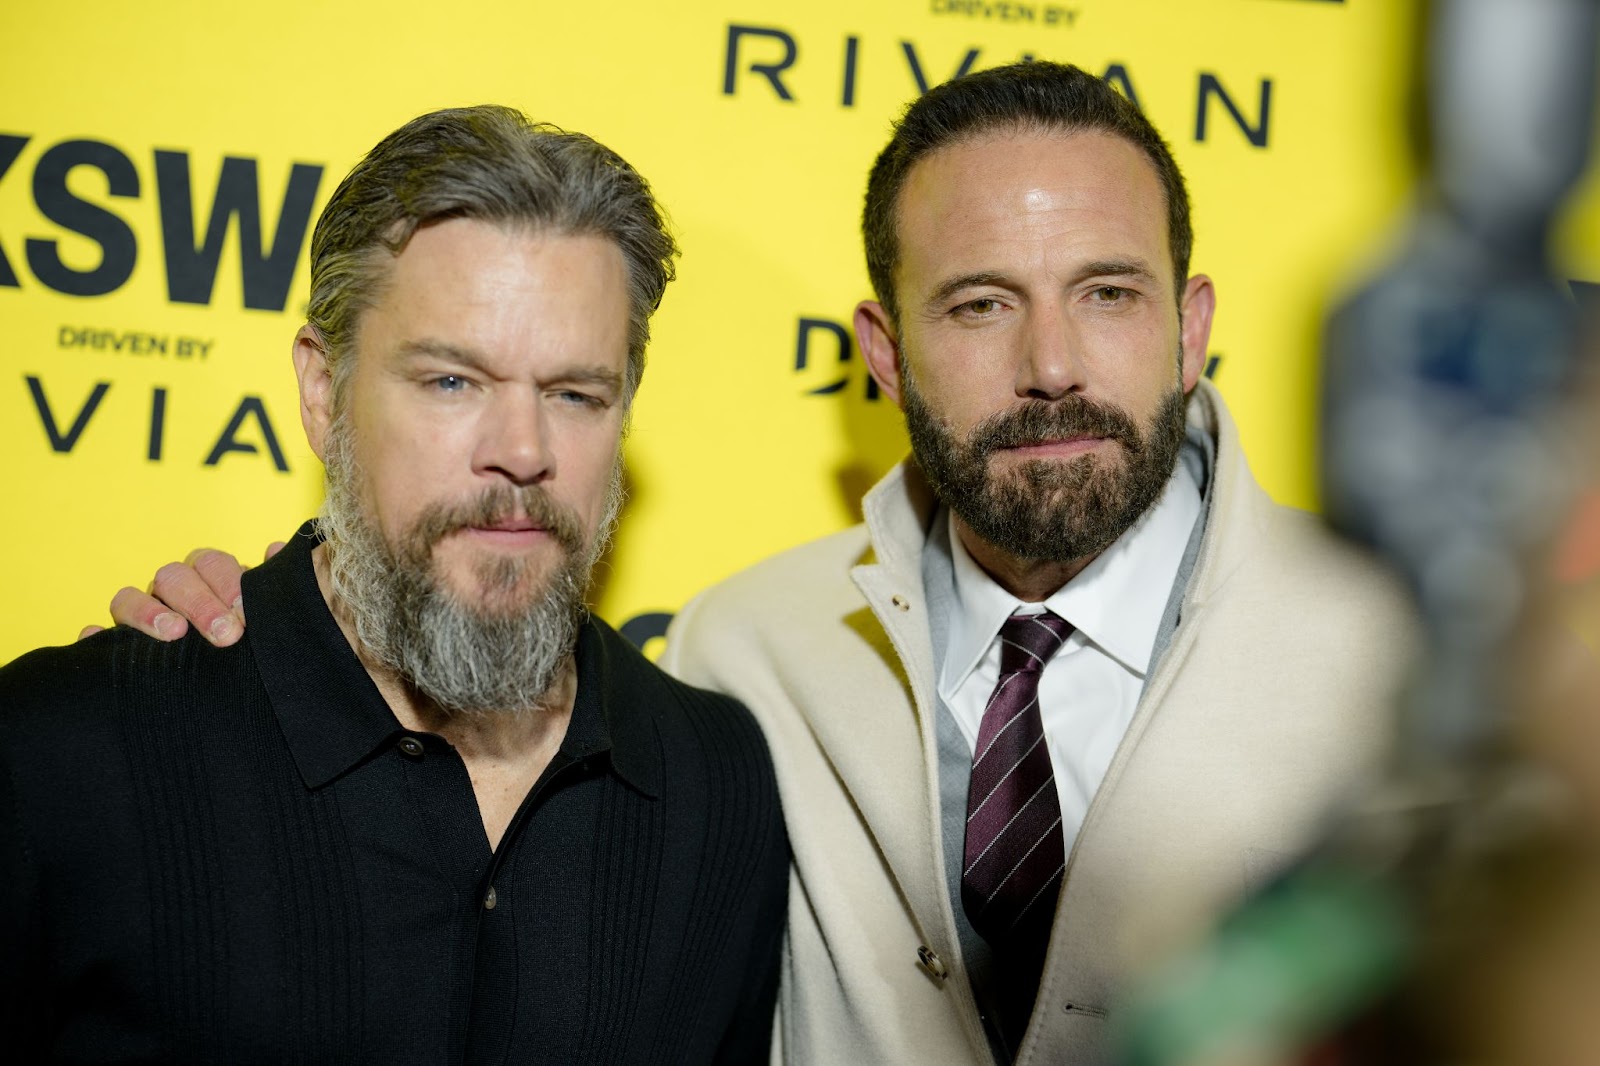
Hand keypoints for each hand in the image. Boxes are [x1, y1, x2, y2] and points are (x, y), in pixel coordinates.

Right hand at [78, 542, 283, 646]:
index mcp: (207, 577)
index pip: (210, 563)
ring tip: (173, 633)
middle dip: (200, 603)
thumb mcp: (267, 611)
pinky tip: (95, 640)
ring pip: (127, 599)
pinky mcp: (118, 648)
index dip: (228, 583)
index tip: (245, 613)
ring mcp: (140, 617)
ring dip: (146, 612)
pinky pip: (96, 640)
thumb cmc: (252, 635)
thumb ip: (271, 585)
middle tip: (227, 634)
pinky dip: (93, 638)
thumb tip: (274, 550)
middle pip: (173, 578)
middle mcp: (171, 592)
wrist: (237, 678)